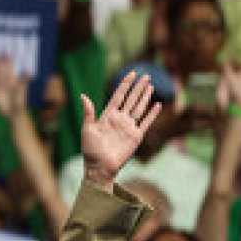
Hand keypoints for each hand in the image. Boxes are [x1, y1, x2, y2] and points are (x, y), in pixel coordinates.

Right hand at [0, 54, 30, 120]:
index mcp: (12, 80)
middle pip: (1, 70)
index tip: (4, 53)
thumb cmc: (19, 100)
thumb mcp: (21, 89)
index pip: (9, 68)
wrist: (14, 111)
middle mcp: (6, 82)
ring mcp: (0, 87)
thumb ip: (23, 80)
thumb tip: (27, 70)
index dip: (7, 61)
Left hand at [80, 71, 160, 187]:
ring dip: (145, 97)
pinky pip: (146, 122)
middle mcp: (119, 119)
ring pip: (139, 108)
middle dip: (138, 87)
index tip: (131, 73)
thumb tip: (83, 95)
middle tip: (146, 75)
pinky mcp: (136, 136)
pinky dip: (152, 114)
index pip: (118, 96)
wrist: (100, 166)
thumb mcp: (87, 129)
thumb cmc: (90, 149)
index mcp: (107, 115)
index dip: (125, 84)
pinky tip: (157, 105)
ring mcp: (128, 127)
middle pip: (131, 99)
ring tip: (150, 85)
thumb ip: (88, 112)